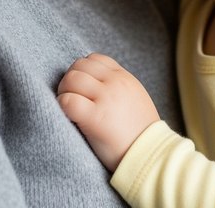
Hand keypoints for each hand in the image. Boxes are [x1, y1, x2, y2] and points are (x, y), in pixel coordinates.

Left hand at [57, 53, 160, 171]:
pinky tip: (69, 116)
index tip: (81, 86)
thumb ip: (118, 85)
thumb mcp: (134, 96)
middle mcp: (114, 82)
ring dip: (64, 91)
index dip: (83, 70)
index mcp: (123, 77)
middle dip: (70, 79)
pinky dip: (63, 105)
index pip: (94, 59)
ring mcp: (105, 98)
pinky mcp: (95, 118)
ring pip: (72, 79)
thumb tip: (95, 82)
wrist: (151, 154)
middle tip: (70, 95)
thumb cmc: (140, 131)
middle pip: (79, 65)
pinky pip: (69, 101)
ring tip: (68, 106)